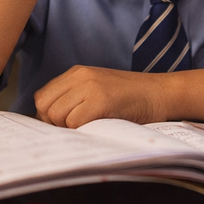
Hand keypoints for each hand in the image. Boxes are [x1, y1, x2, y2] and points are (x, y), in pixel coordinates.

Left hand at [33, 66, 169, 127]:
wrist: (161, 93)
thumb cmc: (131, 99)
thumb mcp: (98, 90)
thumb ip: (74, 99)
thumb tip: (47, 122)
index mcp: (77, 73)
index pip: (42, 96)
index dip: (47, 115)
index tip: (62, 126)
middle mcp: (80, 76)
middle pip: (45, 106)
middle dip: (55, 124)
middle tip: (75, 130)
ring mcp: (91, 86)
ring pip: (56, 114)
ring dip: (68, 128)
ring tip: (88, 127)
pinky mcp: (101, 100)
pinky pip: (74, 121)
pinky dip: (81, 130)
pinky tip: (97, 128)